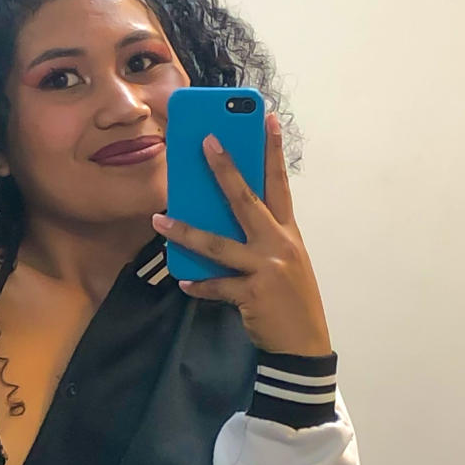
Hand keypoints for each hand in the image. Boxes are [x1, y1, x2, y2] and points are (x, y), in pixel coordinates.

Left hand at [152, 114, 332, 355]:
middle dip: (225, 169)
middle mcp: (279, 244)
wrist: (304, 345)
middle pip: (247, 200)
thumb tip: (219, 218)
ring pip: (219, 244)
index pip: (280, 184)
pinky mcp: (253, 294)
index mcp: (288, 233)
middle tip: (206, 141)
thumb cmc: (290, 300)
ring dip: (186, 231)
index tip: (266, 120)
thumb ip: (259, 239)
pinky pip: (216, 286)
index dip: (273, 151)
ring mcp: (267, 268)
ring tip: (159, 220)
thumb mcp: (284, 262)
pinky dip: (199, 285)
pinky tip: (184, 283)